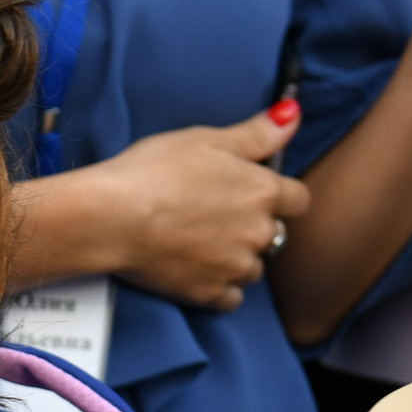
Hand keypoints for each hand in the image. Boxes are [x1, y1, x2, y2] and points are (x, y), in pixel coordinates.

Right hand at [44, 105, 310, 310]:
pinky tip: (198, 271)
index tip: (255, 191)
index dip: (280, 194)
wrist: (112, 217)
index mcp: (263, 191)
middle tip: (215, 214)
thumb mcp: (207, 138)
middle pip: (275, 235)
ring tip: (202, 243)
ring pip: (253, 268)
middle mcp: (258, 233)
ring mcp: (234, 267)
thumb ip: (257, 133)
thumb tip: (293, 113)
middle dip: (253, 226)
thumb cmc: (155, 170)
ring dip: (238, 258)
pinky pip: (231, 298)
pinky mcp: (209, 293)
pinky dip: (220, 287)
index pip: (299, 199)